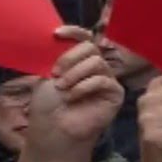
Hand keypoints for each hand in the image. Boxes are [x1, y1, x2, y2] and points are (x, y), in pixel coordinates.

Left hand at [26, 27, 123, 151]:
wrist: (53, 130)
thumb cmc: (48, 105)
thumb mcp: (46, 75)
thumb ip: (57, 55)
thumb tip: (61, 39)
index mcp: (79, 61)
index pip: (83, 38)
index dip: (73, 32)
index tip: (56, 34)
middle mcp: (94, 68)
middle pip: (91, 47)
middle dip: (70, 58)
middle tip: (57, 74)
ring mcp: (106, 80)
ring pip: (97, 62)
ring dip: (75, 74)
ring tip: (63, 88)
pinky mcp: (115, 94)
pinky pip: (102, 79)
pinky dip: (84, 86)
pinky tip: (73, 96)